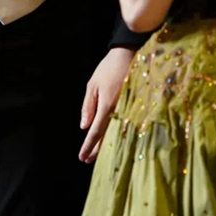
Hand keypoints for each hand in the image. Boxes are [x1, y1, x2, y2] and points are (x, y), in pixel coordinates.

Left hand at [79, 47, 134, 162]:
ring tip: (97, 154)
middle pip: (106, 136)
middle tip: (87, 160)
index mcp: (106, 106)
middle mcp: (118, 111)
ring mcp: (127, 110)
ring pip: (115, 133)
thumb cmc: (108, 68)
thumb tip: (84, 127)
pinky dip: (115, 134)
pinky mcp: (133, 107)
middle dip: (96, 149)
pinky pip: (122, 125)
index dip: (88, 146)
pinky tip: (112, 139)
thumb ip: (88, 106)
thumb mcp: (93, 84)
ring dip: (106, 144)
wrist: (129, 55)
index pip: (95, 132)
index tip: (82, 157)